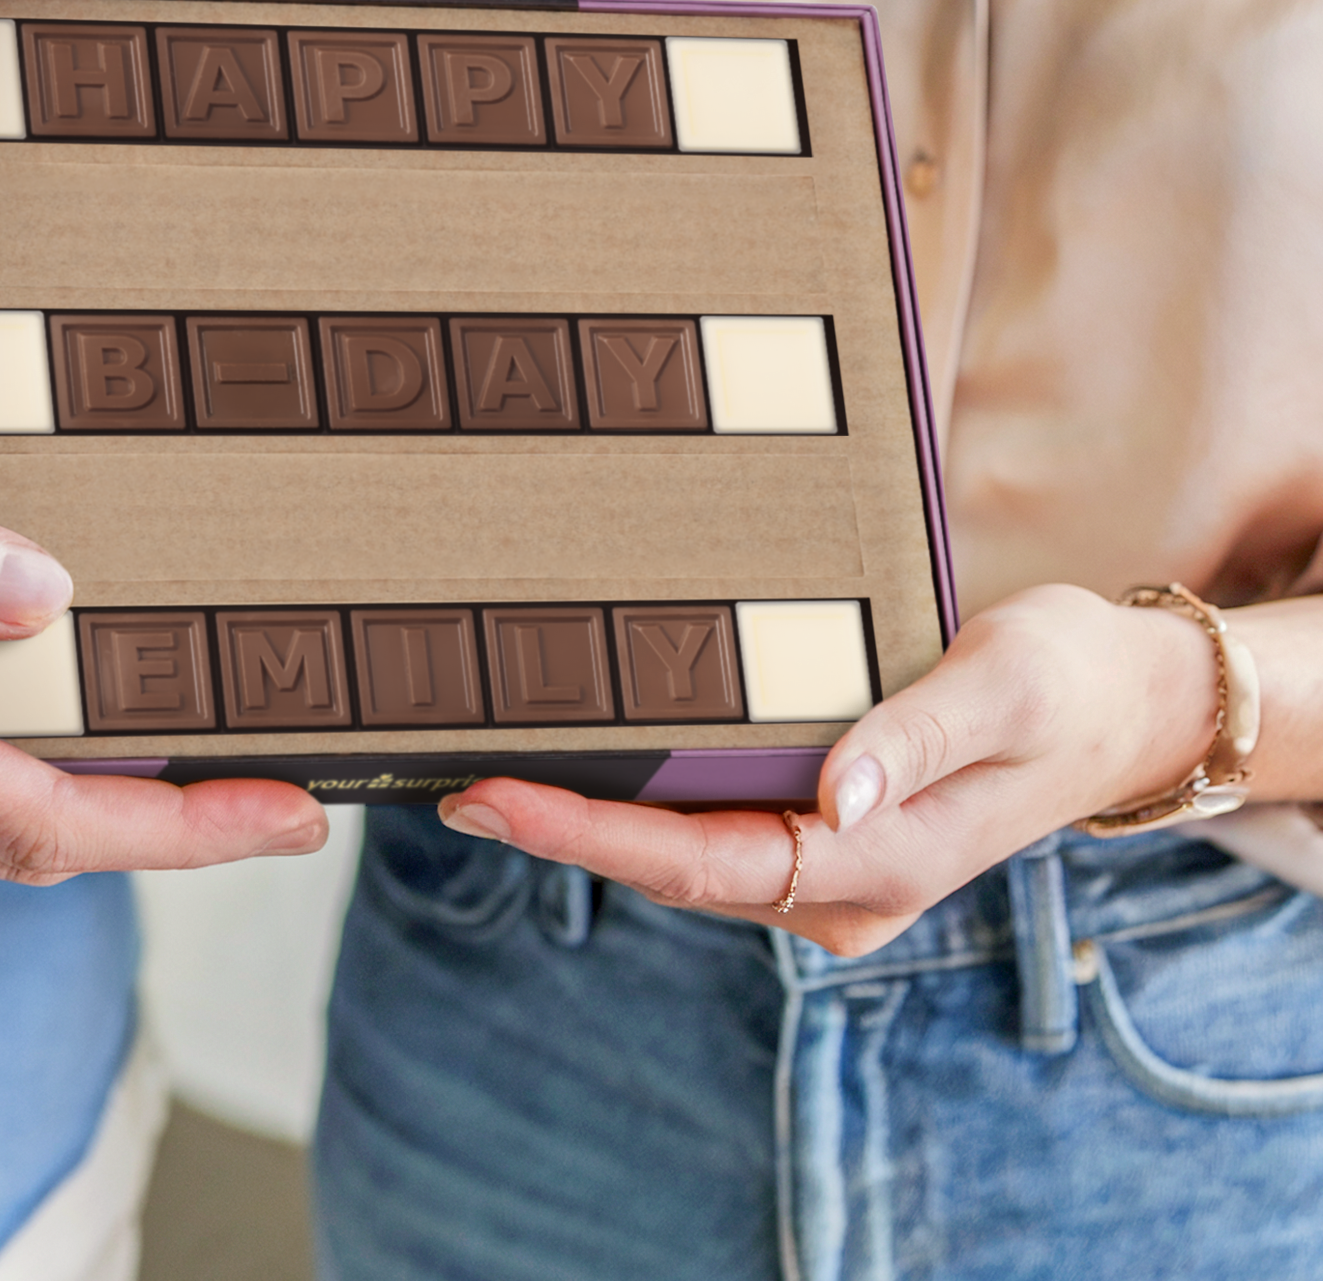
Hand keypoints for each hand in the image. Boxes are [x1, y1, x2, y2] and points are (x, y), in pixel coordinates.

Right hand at [0, 422, 326, 879]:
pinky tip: (53, 742)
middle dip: (171, 831)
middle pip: (36, 849)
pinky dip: (14, 796)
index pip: (45, 819)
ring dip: (97, 815)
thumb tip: (48, 595)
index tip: (283, 811)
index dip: (181, 827)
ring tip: (193, 763)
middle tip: (279, 788)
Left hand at [436, 585, 1218, 955]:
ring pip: (682, 856)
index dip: (587, 834)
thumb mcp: (1001, 686)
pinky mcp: (824, 836)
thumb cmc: (1064, 683)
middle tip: (450, 780)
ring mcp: (830, 872)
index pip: (701, 862)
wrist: (1123, 706)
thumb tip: (831, 799)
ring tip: (488, 769)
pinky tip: (583, 763)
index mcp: (879, 863)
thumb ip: (914, 738)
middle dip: (558, 829)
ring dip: (587, 820)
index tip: (493, 798)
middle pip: (670, 868)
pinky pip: (712, 832)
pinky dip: (639, 803)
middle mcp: (843, 888)